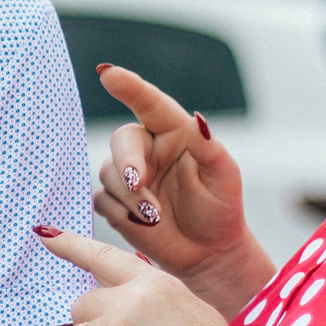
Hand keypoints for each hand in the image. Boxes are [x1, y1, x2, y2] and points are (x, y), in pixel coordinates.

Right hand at [89, 66, 265, 314]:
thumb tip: (197, 119)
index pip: (150, 103)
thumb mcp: (224, 176)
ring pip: (108, 173)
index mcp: (174, 132)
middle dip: (126, 160)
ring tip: (156, 217)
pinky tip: (144, 224)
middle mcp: (148, 149)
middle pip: (121, 140)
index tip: (108, 73)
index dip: (129, 87)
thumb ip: (210, 147)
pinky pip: (101, 200)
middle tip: (138, 182)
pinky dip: (120, 213)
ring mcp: (130, 176)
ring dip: (130, 196)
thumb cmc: (221, 208)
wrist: (209, 252)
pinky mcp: (116, 203)